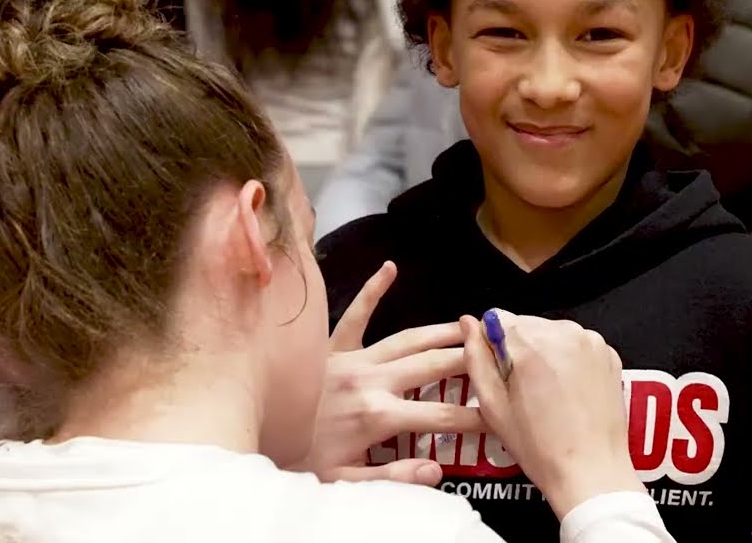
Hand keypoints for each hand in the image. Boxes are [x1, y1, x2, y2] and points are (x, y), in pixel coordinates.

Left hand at [296, 262, 486, 485]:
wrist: (247, 436)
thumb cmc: (298, 462)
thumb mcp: (346, 484)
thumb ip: (394, 478)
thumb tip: (437, 471)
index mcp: (378, 416)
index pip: (442, 416)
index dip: (478, 417)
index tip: (504, 416)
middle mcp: (370, 381)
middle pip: (434, 366)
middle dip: (471, 360)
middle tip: (500, 351)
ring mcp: (351, 360)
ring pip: (407, 338)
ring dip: (441, 331)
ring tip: (471, 325)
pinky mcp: (330, 348)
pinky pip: (355, 315)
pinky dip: (372, 290)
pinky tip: (390, 268)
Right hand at [461, 310, 643, 518]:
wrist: (592, 470)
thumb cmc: (542, 447)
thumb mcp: (493, 405)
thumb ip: (476, 357)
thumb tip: (469, 324)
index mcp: (531, 343)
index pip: (496, 319)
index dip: (492, 346)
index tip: (499, 372)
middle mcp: (564, 332)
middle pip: (524, 324)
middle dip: (518, 349)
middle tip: (522, 390)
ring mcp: (591, 341)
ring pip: (550, 333)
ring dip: (544, 354)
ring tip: (547, 395)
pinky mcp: (608, 353)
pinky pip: (576, 344)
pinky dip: (568, 360)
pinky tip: (567, 392)